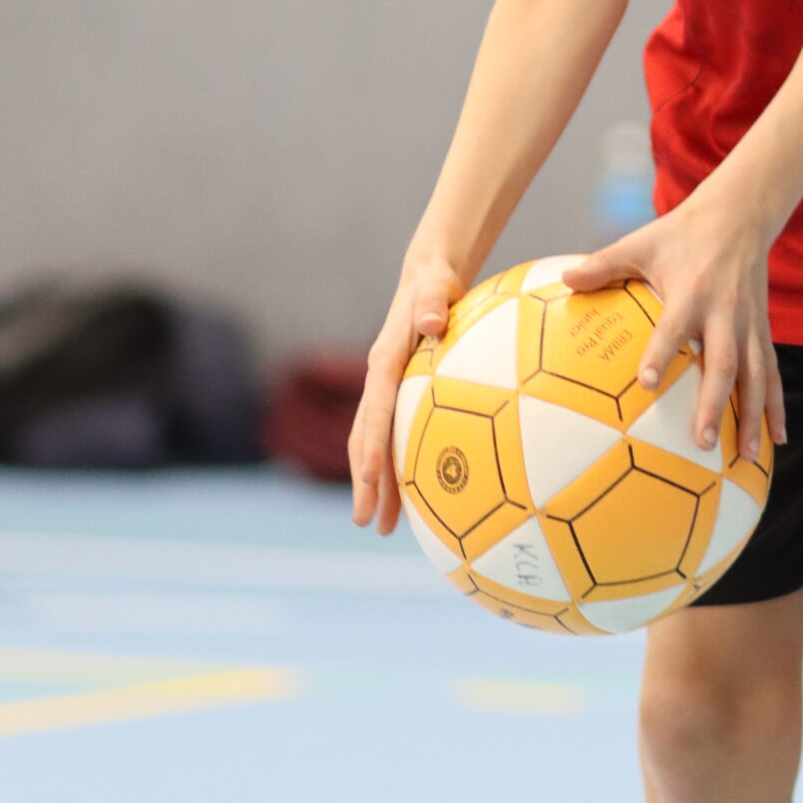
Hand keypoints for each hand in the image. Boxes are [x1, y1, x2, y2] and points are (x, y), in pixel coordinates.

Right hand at [348, 244, 471, 536]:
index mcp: (385, 360)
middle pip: (365, 438)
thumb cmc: (437, 282)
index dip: (370, 446)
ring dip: (376, 484)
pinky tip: (414, 494)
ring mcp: (388, 390)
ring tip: (382, 526)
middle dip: (364, 482)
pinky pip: (394, 435)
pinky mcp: (401, 394)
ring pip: (375, 443)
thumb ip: (433, 302)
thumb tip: (431, 322)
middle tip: (366, 523)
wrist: (428, 276)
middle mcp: (380, 379)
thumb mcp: (437, 285)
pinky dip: (396, 466)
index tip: (369, 480)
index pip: (375, 411)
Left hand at [562, 192, 787, 464]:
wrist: (739, 214)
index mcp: (691, 291)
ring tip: (745, 456)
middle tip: (702, 440)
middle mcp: (725, 311)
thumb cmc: (682, 233)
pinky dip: (777, 406)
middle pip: (723, 363)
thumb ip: (604, 263)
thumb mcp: (641, 242)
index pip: (674, 326)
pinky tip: (777, 439)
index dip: (661, 353)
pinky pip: (772, 372)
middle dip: (715, 403)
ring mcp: (749, 324)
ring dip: (752, 416)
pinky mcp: (763, 330)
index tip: (645, 383)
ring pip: (755, 375)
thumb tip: (564, 280)